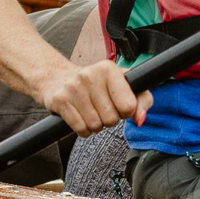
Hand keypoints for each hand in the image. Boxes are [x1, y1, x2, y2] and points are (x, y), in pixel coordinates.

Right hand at [36, 59, 152, 135]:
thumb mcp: (122, 84)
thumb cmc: (96, 85)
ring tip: (90, 111)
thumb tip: (140, 119)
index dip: (126, 111)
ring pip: (96, 126)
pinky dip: (83, 130)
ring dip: (95, 125)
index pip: (129, 106)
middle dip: (109, 119)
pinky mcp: (60, 100)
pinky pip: (81, 129)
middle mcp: (90, 75)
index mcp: (108, 69)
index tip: (118, 104)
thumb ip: (142, 99)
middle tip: (101, 108)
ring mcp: (74, 87)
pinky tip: (80, 117)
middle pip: (112, 119)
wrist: (57, 79)